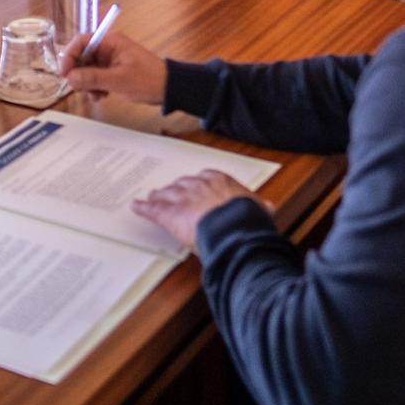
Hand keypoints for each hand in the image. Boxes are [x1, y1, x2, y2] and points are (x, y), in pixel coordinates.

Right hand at [61, 30, 166, 104]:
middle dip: (79, 74)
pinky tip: (102, 96)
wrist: (168, 89)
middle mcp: (108, 48)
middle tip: (81, 89)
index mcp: (110, 42)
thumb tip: (70, 77)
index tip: (64, 73)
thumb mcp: (118, 80)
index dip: (69, 56)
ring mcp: (111, 60)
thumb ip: (92, 78)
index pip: (81, 41)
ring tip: (96, 95)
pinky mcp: (113, 71)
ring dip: (87, 83)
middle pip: (82, 57)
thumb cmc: (147, 79)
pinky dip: (95, 87)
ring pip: (87, 69)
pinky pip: (96, 77)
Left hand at [131, 171, 269, 253]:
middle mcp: (199, 185)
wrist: (233, 226)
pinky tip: (137, 207)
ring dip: (159, 196)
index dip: (198, 185)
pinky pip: (153, 209)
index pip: (206, 178)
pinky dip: (144, 208)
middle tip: (170, 191)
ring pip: (167, 194)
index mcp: (220, 181)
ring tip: (152, 196)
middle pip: (183, 184)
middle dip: (176, 188)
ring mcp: (182, 198)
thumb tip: (268, 208)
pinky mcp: (170, 214)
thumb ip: (259, 207)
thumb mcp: (258, 209)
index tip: (196, 187)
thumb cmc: (247, 218)